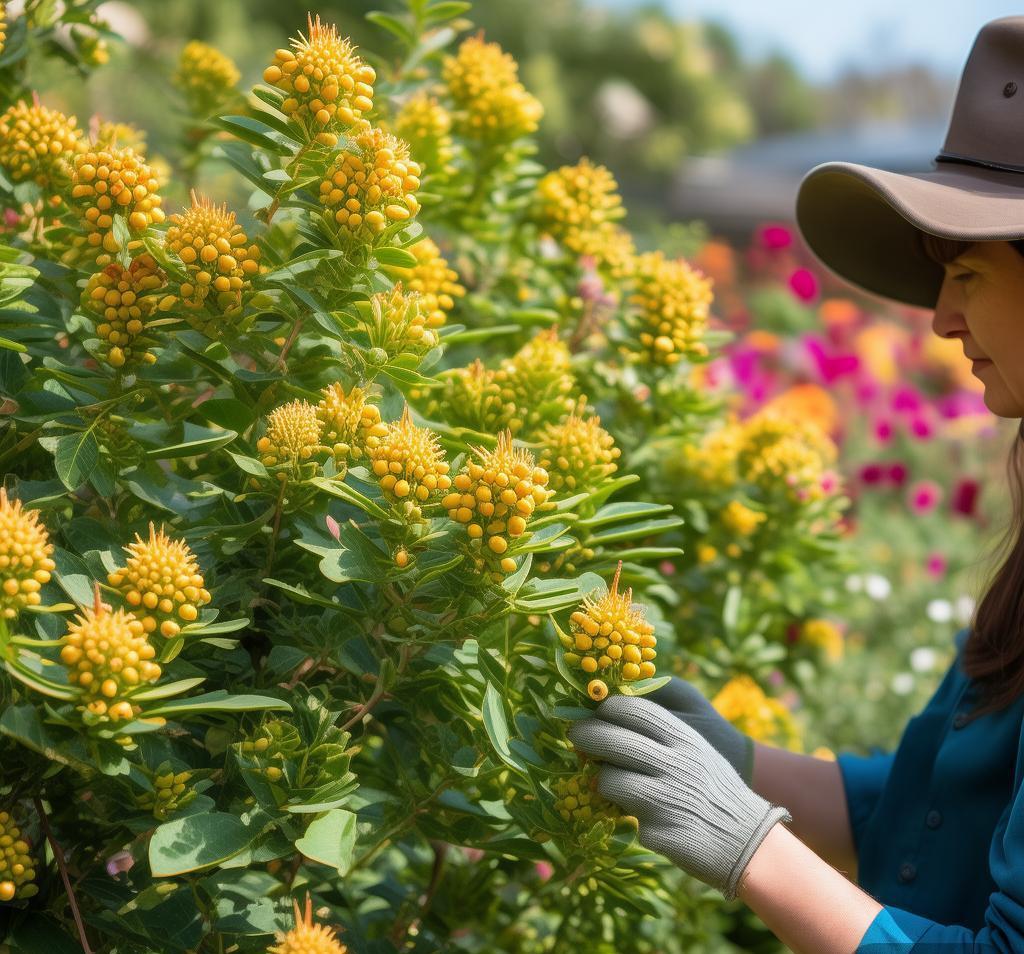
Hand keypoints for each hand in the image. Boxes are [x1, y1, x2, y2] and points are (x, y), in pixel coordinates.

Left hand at [567, 694, 791, 900]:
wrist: (748, 841)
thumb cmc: (713, 789)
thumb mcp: (696, 750)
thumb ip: (661, 735)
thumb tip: (610, 717)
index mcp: (684, 740)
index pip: (634, 709)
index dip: (606, 707)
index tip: (594, 712)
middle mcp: (675, 764)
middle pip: (612, 739)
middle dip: (585, 735)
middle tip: (574, 735)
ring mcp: (667, 799)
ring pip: (608, 780)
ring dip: (601, 781)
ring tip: (608, 784)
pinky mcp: (660, 832)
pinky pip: (624, 818)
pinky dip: (626, 818)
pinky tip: (640, 818)